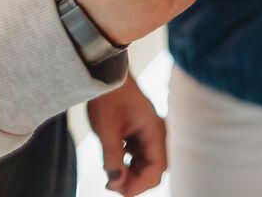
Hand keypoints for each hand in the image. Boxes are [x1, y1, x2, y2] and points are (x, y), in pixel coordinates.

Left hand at [86, 75, 165, 195]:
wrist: (105, 75)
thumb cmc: (108, 97)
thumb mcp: (106, 129)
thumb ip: (112, 157)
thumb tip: (116, 182)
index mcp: (155, 130)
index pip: (156, 168)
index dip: (139, 184)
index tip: (119, 190)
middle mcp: (156, 133)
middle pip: (154, 169)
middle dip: (135, 181)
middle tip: (111, 184)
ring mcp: (149, 133)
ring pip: (147, 164)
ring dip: (132, 174)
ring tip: (111, 176)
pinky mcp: (140, 133)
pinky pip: (140, 155)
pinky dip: (129, 164)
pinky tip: (115, 162)